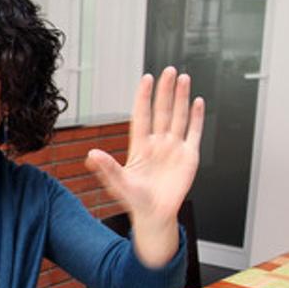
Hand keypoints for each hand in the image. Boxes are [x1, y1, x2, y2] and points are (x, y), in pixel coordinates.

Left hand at [86, 67, 203, 265]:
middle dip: (164, 91)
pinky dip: (197, 118)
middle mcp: (158, 143)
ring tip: (182, 79)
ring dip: (181, 98)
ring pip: (179, 117)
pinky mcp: (188, 157)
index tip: (146, 79)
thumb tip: (91, 154)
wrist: (155, 216)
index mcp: (140, 147)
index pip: (142, 115)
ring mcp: (174, 148)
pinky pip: (193, 133)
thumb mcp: (118, 183)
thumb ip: (106, 167)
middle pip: (162, 111)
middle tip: (167, 71)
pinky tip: (198, 102)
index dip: (144, 97)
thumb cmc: (135, 201)